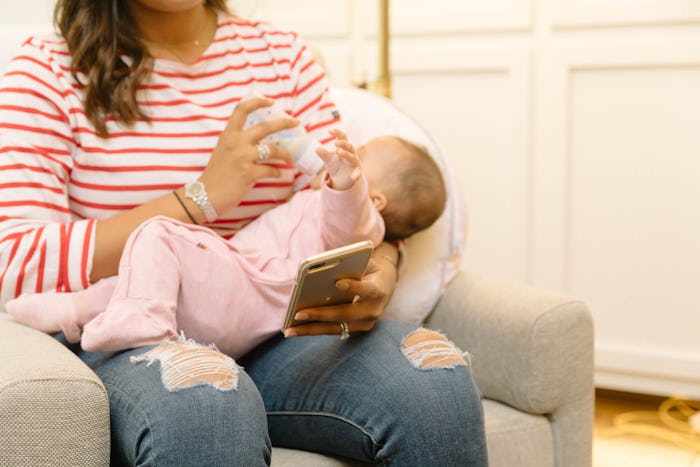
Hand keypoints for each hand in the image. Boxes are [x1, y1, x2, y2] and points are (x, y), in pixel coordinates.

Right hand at [199, 96, 297, 212]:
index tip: (271, 101)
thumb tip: (259, 139)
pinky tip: (279, 174)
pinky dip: (277, 172)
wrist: (205, 195)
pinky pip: (271, 170)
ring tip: (290, 158)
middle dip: (284, 123)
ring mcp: (243, 157)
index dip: (257, 102)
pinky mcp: (249, 173)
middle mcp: (236, 142)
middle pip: (265, 127)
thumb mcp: (223, 151)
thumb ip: (238, 142)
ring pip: (273, 149)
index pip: (242, 110)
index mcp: (228, 135)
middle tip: (296, 123)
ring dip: (285, 154)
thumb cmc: (215, 175)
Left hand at [283, 243, 398, 337]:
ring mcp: (366, 323)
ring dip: (311, 329)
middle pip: (346, 314)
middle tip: (298, 314)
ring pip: (336, 328)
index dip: (354, 287)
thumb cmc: (369, 268)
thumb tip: (322, 272)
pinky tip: (296, 329)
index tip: (337, 283)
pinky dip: (314, 329)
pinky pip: (333, 331)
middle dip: (321, 315)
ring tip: (289, 329)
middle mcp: (374, 309)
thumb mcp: (365, 262)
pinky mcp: (357, 329)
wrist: (386, 284)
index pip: (367, 289)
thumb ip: (350, 265)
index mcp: (379, 289)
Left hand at [315, 129, 360, 189]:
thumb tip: (316, 149)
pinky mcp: (356, 171)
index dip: (337, 133)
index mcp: (343, 147)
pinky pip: (358, 172)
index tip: (330, 131)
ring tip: (339, 153)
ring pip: (352, 157)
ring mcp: (354, 162)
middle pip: (349, 146)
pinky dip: (356, 174)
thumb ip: (324, 154)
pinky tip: (354, 178)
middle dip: (343, 143)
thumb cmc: (336, 165)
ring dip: (347, 154)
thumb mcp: (328, 160)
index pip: (342, 137)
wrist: (342, 178)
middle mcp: (350, 153)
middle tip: (335, 143)